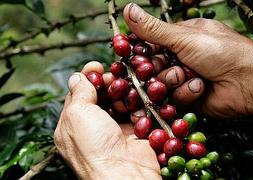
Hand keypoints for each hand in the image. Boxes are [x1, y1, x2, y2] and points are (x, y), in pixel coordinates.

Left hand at [54, 62, 160, 178]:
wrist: (125, 173)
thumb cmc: (94, 147)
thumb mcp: (77, 115)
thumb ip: (78, 93)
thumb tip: (78, 76)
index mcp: (73, 125)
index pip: (79, 94)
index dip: (88, 78)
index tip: (97, 65)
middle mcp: (94, 127)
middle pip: (102, 95)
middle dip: (108, 82)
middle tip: (115, 75)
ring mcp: (115, 129)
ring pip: (121, 100)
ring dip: (125, 92)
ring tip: (129, 88)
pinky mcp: (135, 131)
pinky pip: (137, 111)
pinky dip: (138, 104)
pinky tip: (139, 101)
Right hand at [123, 3, 252, 117]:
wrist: (250, 81)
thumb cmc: (222, 52)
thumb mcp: (185, 37)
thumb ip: (154, 29)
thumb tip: (128, 10)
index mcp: (182, 38)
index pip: (151, 44)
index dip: (141, 51)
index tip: (132, 55)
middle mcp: (182, 58)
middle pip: (153, 67)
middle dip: (157, 69)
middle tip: (164, 67)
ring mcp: (186, 79)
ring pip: (162, 84)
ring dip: (175, 81)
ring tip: (191, 77)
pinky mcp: (190, 98)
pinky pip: (175, 99)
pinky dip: (187, 93)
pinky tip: (200, 88)